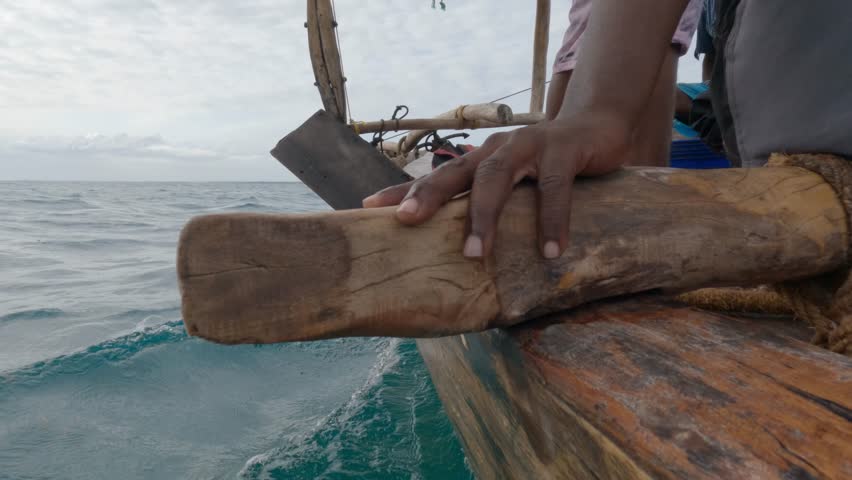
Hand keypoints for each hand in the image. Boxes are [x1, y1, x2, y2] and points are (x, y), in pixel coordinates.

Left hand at [363, 111, 631, 258]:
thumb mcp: (514, 184)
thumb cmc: (547, 166)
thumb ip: (489, 205)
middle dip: (428, 195)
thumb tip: (462, 255)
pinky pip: (553, 188)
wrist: (598, 128)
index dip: (402, 190)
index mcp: (478, 160)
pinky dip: (550, 220)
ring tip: (474, 253)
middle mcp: (495, 150)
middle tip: (406, 220)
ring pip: (496, 178)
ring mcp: (528, 146)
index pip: (435, 177)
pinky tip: (550, 251)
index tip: (367, 208)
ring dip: (484, 216)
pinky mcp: (563, 150)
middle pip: (456, 172)